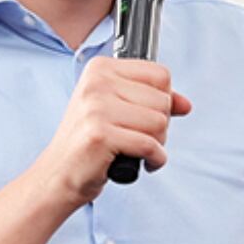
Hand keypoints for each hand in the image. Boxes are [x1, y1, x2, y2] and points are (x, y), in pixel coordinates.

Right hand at [35, 57, 192, 208]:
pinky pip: (150, 146)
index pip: (161, 74)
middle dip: (159, 126)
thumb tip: (185, 104)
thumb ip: (153, 101)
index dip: (163, 100)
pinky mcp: (100, 134)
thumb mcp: (119, 111)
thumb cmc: (89, 142)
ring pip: (160, 123)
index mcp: (101, 69)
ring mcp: (96, 108)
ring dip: (156, 144)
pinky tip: (140, 162)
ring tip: (132, 148)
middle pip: (163, 100)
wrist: (58, 174)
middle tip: (134, 137)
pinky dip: (155, 159)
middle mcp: (96, 83)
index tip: (144, 115)